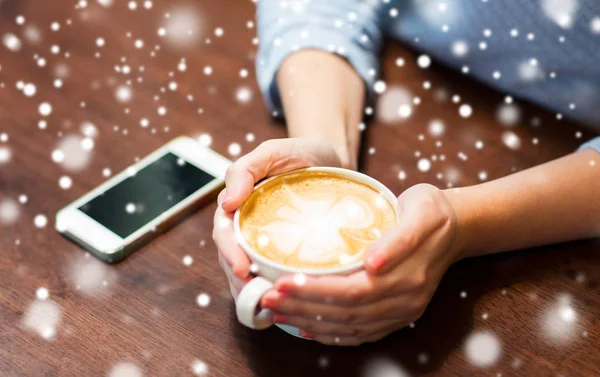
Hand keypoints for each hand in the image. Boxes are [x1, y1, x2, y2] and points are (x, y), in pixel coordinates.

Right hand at [213, 138, 342, 299]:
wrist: (331, 161)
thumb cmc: (299, 154)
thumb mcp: (272, 152)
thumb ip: (245, 170)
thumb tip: (227, 203)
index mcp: (237, 206)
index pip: (223, 233)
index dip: (229, 252)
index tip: (242, 269)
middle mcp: (245, 226)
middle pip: (232, 258)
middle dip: (239, 281)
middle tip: (256, 297)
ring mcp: (263, 241)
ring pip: (248, 271)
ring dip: (252, 293)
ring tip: (266, 309)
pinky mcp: (283, 252)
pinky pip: (271, 273)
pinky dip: (272, 291)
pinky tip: (280, 308)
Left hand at [260, 184, 461, 344]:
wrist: (456, 227)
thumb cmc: (431, 211)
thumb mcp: (421, 210)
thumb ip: (398, 238)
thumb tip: (372, 262)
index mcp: (408, 277)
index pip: (353, 291)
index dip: (315, 291)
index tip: (281, 282)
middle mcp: (404, 301)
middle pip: (345, 313)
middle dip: (302, 307)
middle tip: (267, 298)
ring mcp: (401, 312)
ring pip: (349, 327)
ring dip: (309, 322)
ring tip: (276, 312)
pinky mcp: (396, 315)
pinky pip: (360, 333)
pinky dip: (330, 334)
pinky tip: (306, 328)